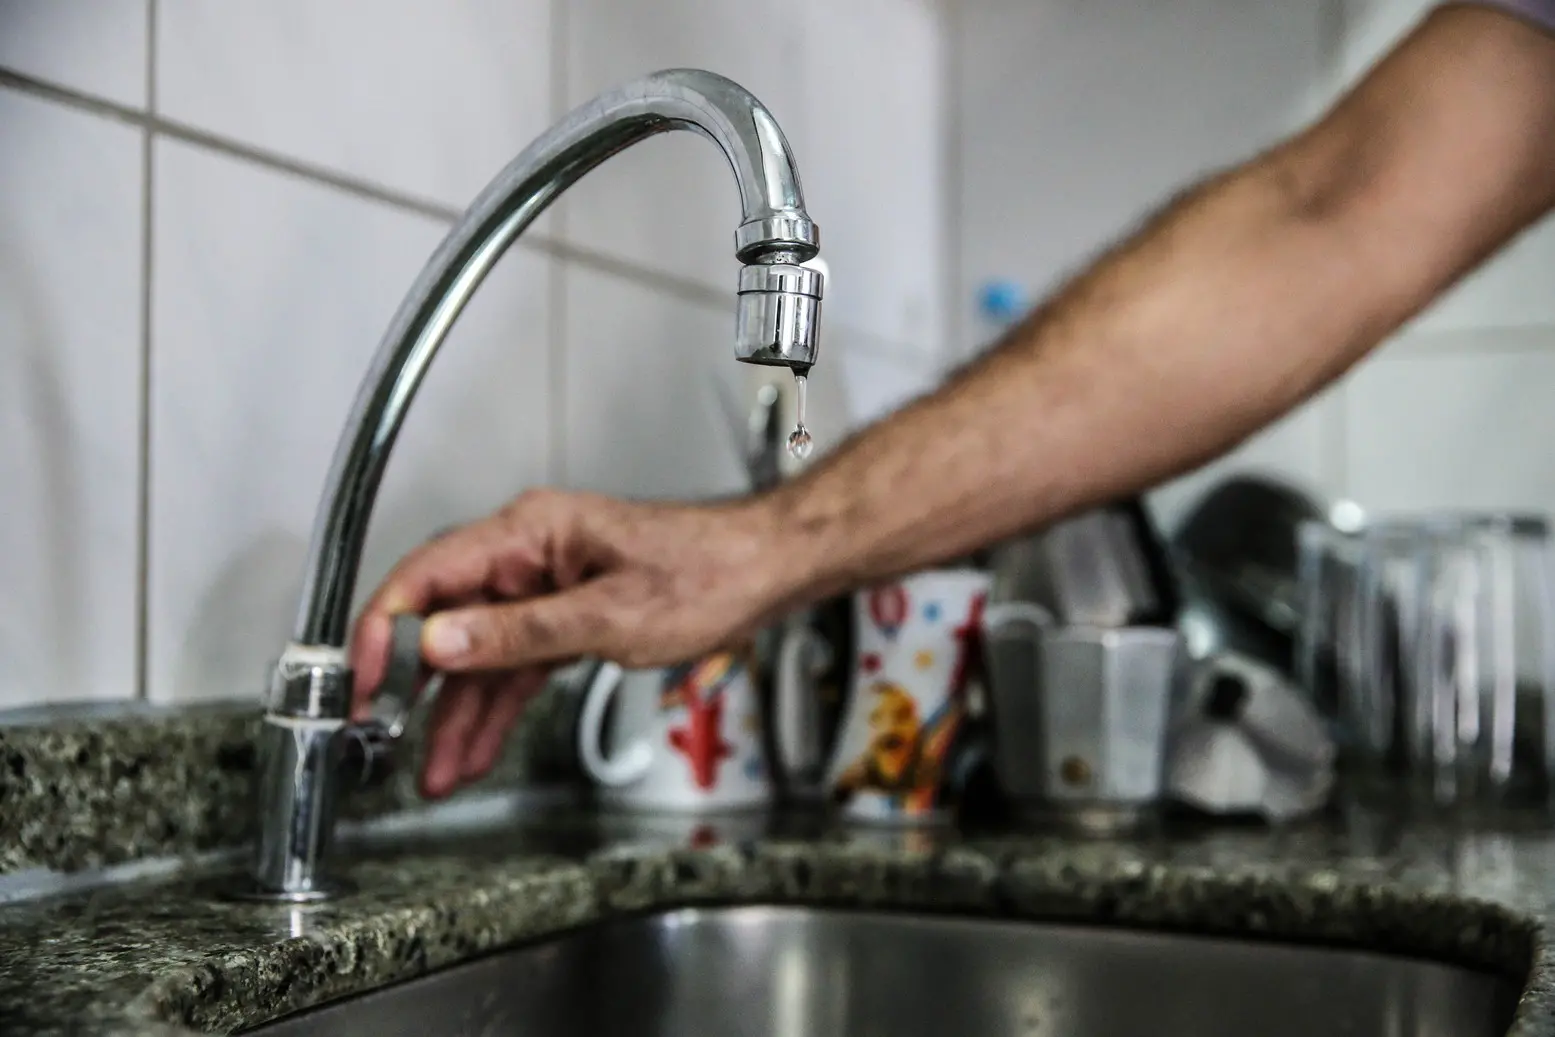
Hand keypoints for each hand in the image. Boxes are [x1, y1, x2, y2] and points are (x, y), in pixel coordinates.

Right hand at [350, 489, 793, 798]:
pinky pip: (513, 666)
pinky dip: (495, 708)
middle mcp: (528, 555)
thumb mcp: (609, 616)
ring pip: (478, 655)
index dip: (385, 629)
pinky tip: (475, 748)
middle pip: (443, 619)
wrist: (762, 574)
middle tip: (382, 738)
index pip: (428, 575)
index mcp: (529, 533)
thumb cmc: (706, 574)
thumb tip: (441, 642)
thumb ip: (520, 634)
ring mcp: (544, 588)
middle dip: (412, 686)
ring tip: (433, 772)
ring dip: (455, 715)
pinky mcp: (564, 618)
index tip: (362, 680)